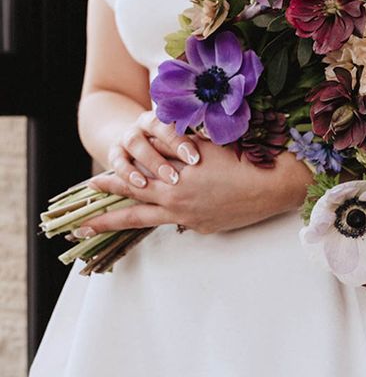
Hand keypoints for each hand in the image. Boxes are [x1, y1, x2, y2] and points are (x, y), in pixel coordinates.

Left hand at [76, 139, 313, 235]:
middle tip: (79, 220)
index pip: (134, 182)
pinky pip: (181, 222)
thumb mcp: (205, 147)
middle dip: (105, 212)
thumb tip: (154, 147)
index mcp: (175, 181)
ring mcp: (191, 219)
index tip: (91, 184)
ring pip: (149, 222)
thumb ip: (176, 148)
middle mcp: (177, 203)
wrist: (274, 185)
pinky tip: (173, 212)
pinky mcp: (205, 228)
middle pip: (133, 207)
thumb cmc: (243, 159)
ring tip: (98, 229)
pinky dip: (172, 215)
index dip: (111, 182)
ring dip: (122, 224)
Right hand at [100, 109, 200, 188]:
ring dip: (152, 161)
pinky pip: (118, 161)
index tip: (205, 146)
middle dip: (174, 145)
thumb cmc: (173, 144)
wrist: (135, 141)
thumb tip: (225, 137)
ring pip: (137, 144)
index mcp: (167, 116)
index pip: (180, 119)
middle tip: (191, 164)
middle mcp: (146, 124)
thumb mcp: (187, 138)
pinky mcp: (115, 154)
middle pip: (158, 128)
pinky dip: (127, 171)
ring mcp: (128, 138)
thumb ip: (203, 138)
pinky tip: (140, 183)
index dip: (189, 133)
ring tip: (169, 178)